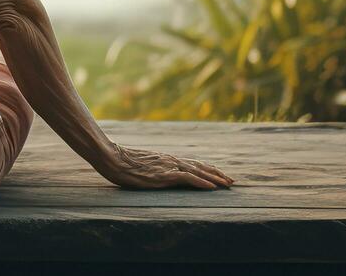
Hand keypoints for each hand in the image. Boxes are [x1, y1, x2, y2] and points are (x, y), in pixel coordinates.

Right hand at [96, 143, 234, 190]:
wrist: (113, 158)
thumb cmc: (123, 163)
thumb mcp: (142, 166)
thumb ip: (153, 168)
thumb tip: (157, 173)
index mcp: (167, 159)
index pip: (193, 163)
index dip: (208, 169)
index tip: (220, 174)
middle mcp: (172, 161)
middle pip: (200, 166)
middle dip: (217, 174)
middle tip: (232, 181)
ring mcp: (169, 167)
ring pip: (199, 172)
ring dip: (215, 178)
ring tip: (228, 184)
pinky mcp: (165, 175)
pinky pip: (189, 178)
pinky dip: (203, 182)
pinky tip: (213, 187)